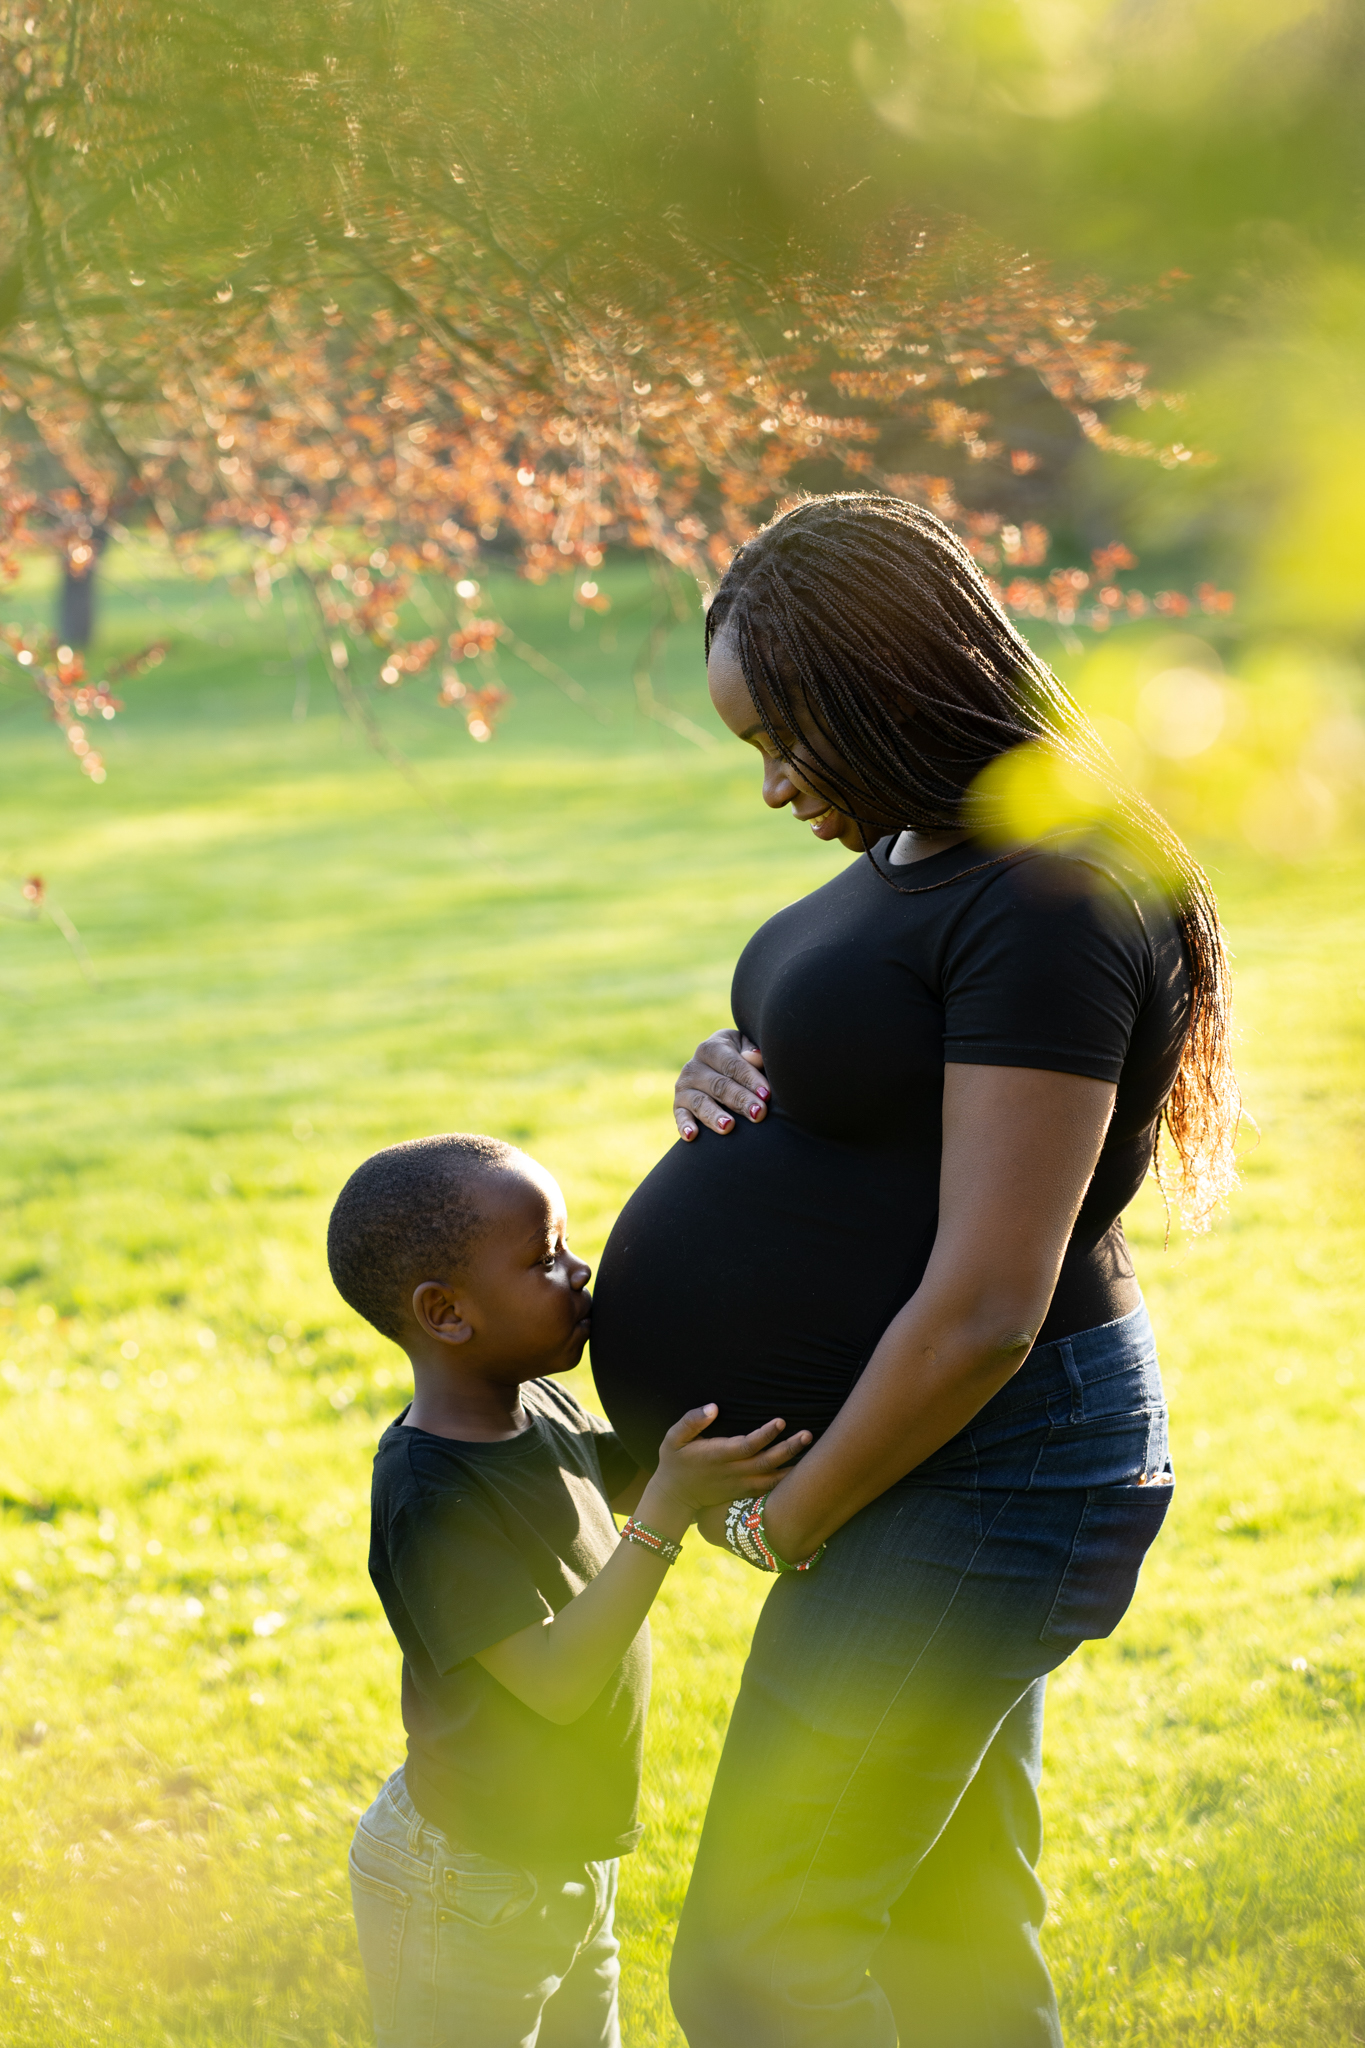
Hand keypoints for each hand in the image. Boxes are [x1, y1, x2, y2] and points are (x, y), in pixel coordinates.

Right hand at [639, 1406, 810, 1532]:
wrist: (674, 1497)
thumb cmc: (674, 1461)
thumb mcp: (673, 1438)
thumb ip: (691, 1421)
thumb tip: (713, 1408)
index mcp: (717, 1456)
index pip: (747, 1445)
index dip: (765, 1434)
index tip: (781, 1421)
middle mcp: (732, 1472)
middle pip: (765, 1462)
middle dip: (788, 1449)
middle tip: (807, 1434)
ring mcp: (739, 1485)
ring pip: (771, 1479)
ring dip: (792, 1467)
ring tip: (813, 1453)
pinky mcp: (742, 1493)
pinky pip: (768, 1490)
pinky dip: (785, 1483)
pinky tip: (802, 1474)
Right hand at [674, 1028, 769, 1140]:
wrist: (717, 1069)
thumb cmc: (740, 1059)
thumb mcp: (745, 1048)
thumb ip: (751, 1051)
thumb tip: (754, 1057)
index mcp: (712, 1048)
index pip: (732, 1064)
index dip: (750, 1079)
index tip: (766, 1094)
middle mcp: (694, 1066)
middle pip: (719, 1085)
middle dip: (740, 1100)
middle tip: (758, 1113)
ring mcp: (684, 1087)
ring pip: (700, 1102)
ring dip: (714, 1115)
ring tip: (729, 1126)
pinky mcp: (678, 1106)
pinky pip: (680, 1116)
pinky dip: (684, 1126)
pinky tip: (692, 1135)